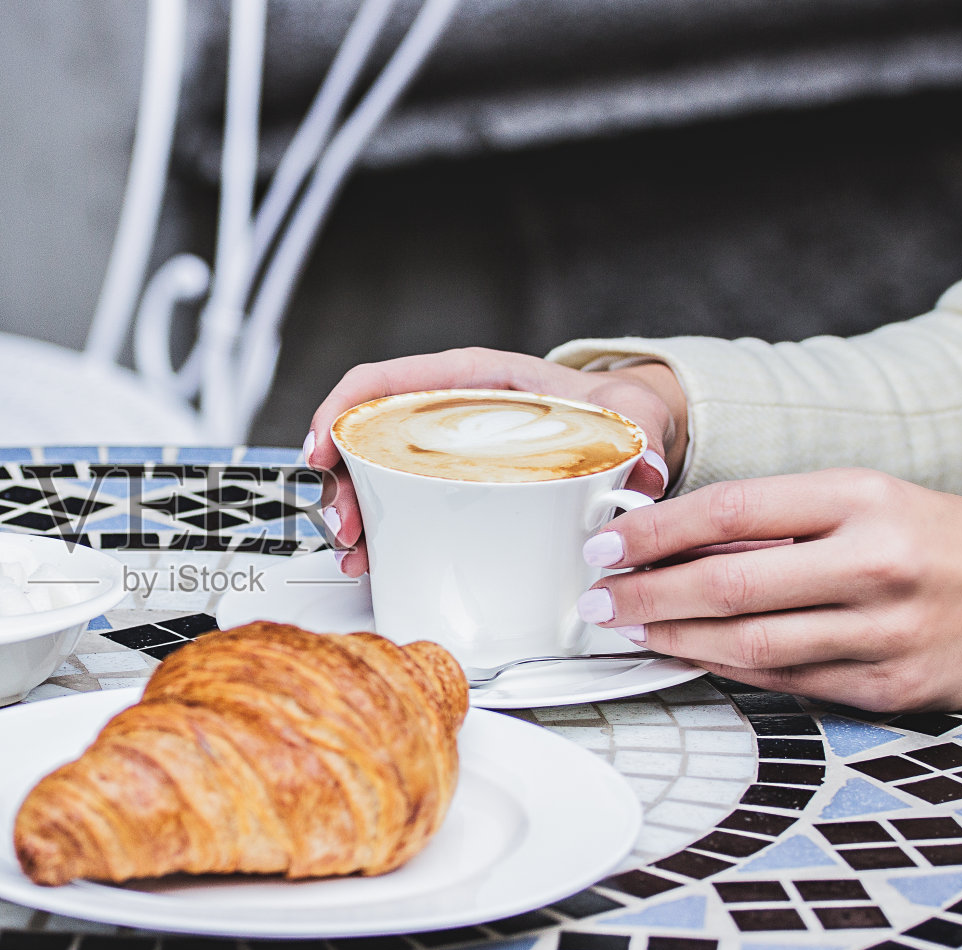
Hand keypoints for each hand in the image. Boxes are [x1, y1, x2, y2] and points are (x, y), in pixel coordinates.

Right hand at [303, 348, 685, 574]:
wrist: (625, 429)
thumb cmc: (611, 409)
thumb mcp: (626, 414)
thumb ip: (637, 434)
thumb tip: (640, 473)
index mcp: (472, 378)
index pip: (384, 381)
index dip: (340, 411)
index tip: (322, 449)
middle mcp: (444, 411)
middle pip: (363, 433)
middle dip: (337, 480)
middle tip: (342, 523)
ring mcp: (439, 449)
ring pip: (368, 471)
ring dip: (348, 511)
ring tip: (352, 551)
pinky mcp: (446, 483)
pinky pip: (392, 498)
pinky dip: (373, 529)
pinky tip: (371, 558)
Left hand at [580, 469, 961, 711]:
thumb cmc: (933, 540)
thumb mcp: (864, 501)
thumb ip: (776, 518)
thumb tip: (671, 538)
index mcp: (862, 499)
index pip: (731, 508)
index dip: (655, 530)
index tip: (605, 542)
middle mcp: (873, 563)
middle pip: (728, 583)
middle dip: (644, 593)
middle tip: (596, 597)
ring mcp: (884, 632)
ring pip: (747, 643)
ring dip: (671, 638)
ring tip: (627, 628)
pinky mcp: (889, 688)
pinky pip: (783, 681)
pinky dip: (723, 667)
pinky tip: (687, 654)